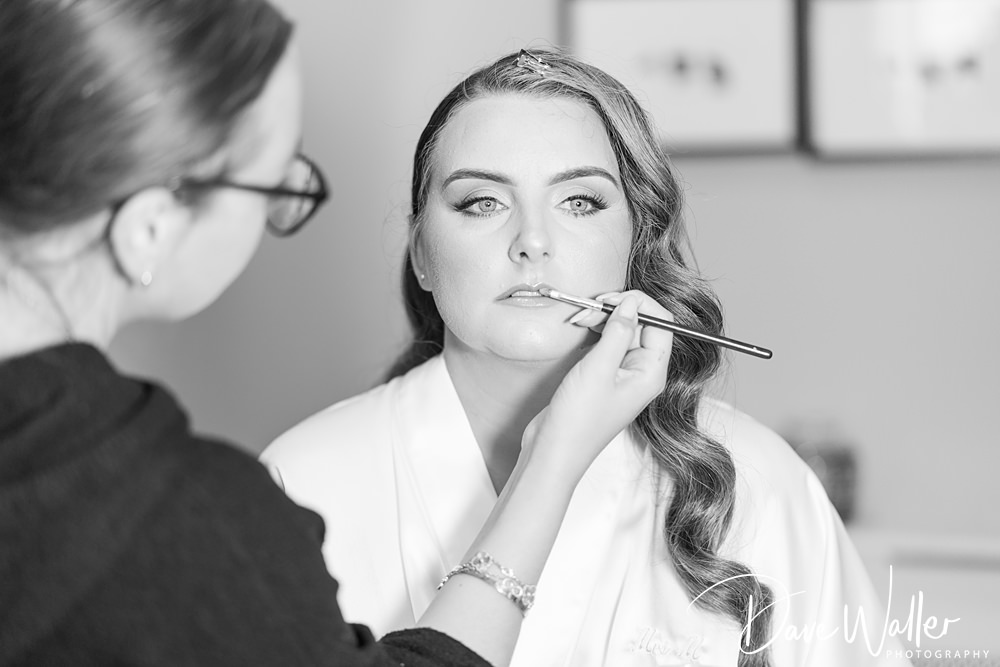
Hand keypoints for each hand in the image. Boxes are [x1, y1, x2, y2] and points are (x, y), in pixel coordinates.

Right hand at [522, 291, 673, 477]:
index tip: (611, 299)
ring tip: (578, 318)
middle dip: (616, 309)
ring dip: (602, 318)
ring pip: (622, 331)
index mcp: (651, 372)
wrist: (553, 451)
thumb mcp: (598, 369)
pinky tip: (578, 328)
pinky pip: (607, 343)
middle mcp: (641, 372)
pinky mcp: (603, 376)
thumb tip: (631, 303)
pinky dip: (594, 331)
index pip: (661, 323)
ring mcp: (622, 374)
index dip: (639, 304)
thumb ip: (618, 332)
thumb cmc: (578, 420)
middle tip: (587, 309)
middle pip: (642, 324)